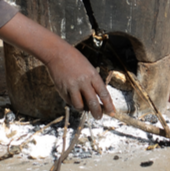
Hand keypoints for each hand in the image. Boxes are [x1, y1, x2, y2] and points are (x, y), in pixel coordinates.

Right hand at [0, 13, 114, 118]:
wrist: (58, 54)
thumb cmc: (75, 59)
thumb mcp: (88, 68)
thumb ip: (93, 82)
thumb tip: (97, 97)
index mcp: (92, 75)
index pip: (103, 93)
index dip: (108, 104)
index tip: (111, 111)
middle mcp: (83, 82)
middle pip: (93, 103)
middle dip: (97, 112)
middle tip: (99, 117)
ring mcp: (72, 87)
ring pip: (80, 105)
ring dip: (83, 109)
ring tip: (85, 107)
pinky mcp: (62, 90)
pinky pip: (70, 102)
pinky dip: (73, 103)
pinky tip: (75, 99)